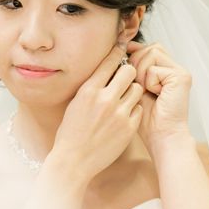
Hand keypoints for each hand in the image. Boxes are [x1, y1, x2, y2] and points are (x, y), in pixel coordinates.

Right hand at [50, 43, 143, 180]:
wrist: (73, 161)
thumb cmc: (70, 132)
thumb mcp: (75, 104)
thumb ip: (90, 87)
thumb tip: (104, 71)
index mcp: (89, 91)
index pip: (109, 62)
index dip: (117, 52)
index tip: (122, 48)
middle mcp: (105, 99)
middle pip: (129, 71)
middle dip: (128, 72)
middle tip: (125, 78)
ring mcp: (119, 114)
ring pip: (137, 89)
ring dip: (132, 91)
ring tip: (124, 99)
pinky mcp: (129, 128)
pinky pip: (138, 109)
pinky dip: (133, 110)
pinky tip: (124, 116)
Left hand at [126, 40, 191, 150]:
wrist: (161, 136)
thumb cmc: (145, 119)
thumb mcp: (134, 89)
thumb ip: (133, 69)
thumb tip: (124, 47)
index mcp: (164, 70)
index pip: (148, 48)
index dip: (134, 52)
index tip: (123, 60)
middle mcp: (174, 68)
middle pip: (149, 48)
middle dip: (136, 63)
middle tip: (137, 84)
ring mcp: (180, 72)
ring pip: (151, 54)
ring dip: (141, 72)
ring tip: (146, 90)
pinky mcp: (181, 77)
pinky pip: (154, 69)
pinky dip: (149, 82)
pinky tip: (154, 94)